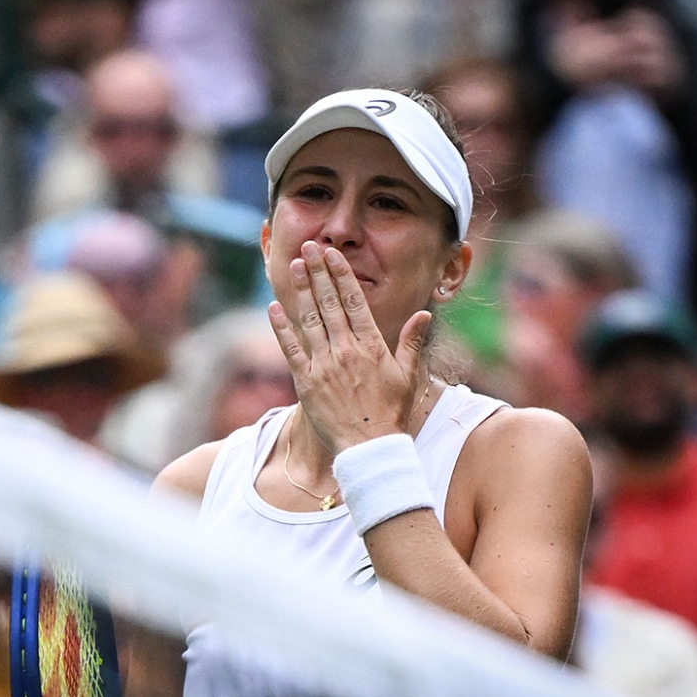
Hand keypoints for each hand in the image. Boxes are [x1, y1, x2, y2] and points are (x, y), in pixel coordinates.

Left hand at [267, 241, 430, 452]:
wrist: (370, 448)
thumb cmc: (392, 414)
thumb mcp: (409, 376)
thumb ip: (412, 343)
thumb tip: (424, 314)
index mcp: (372, 346)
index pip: (355, 301)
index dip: (341, 275)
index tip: (332, 255)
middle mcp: (346, 350)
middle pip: (330, 303)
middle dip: (318, 273)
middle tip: (309, 248)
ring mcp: (324, 365)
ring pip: (310, 320)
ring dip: (302, 291)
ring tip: (295, 266)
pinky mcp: (306, 381)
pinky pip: (291, 349)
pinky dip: (281, 328)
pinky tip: (273, 307)